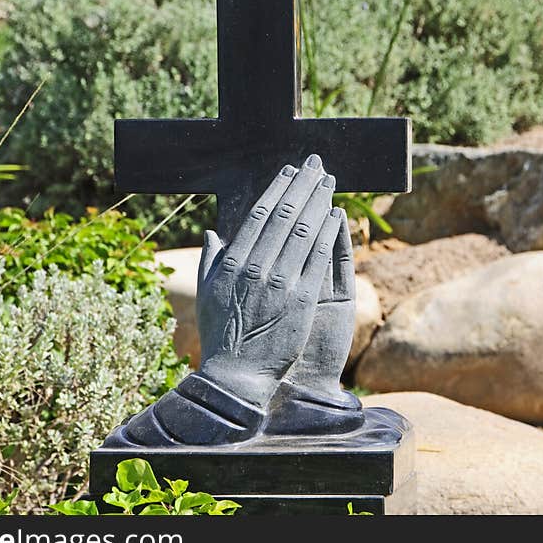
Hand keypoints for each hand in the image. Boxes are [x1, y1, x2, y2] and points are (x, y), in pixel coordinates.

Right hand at [195, 154, 341, 407]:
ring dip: (318, 201)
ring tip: (329, 181)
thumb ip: (210, 261)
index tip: (289, 172)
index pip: (259, 216)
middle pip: (284, 216)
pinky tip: (336, 214)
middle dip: (302, 185)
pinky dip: (328, 233)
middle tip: (316, 164)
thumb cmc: (220, 338)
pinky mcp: (302, 300)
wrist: (236, 378)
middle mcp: (256, 267)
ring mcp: (280, 282)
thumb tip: (213, 234)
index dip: (277, 190)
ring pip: (303, 231)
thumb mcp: (207, 296)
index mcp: (232, 263)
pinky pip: (318, 259)